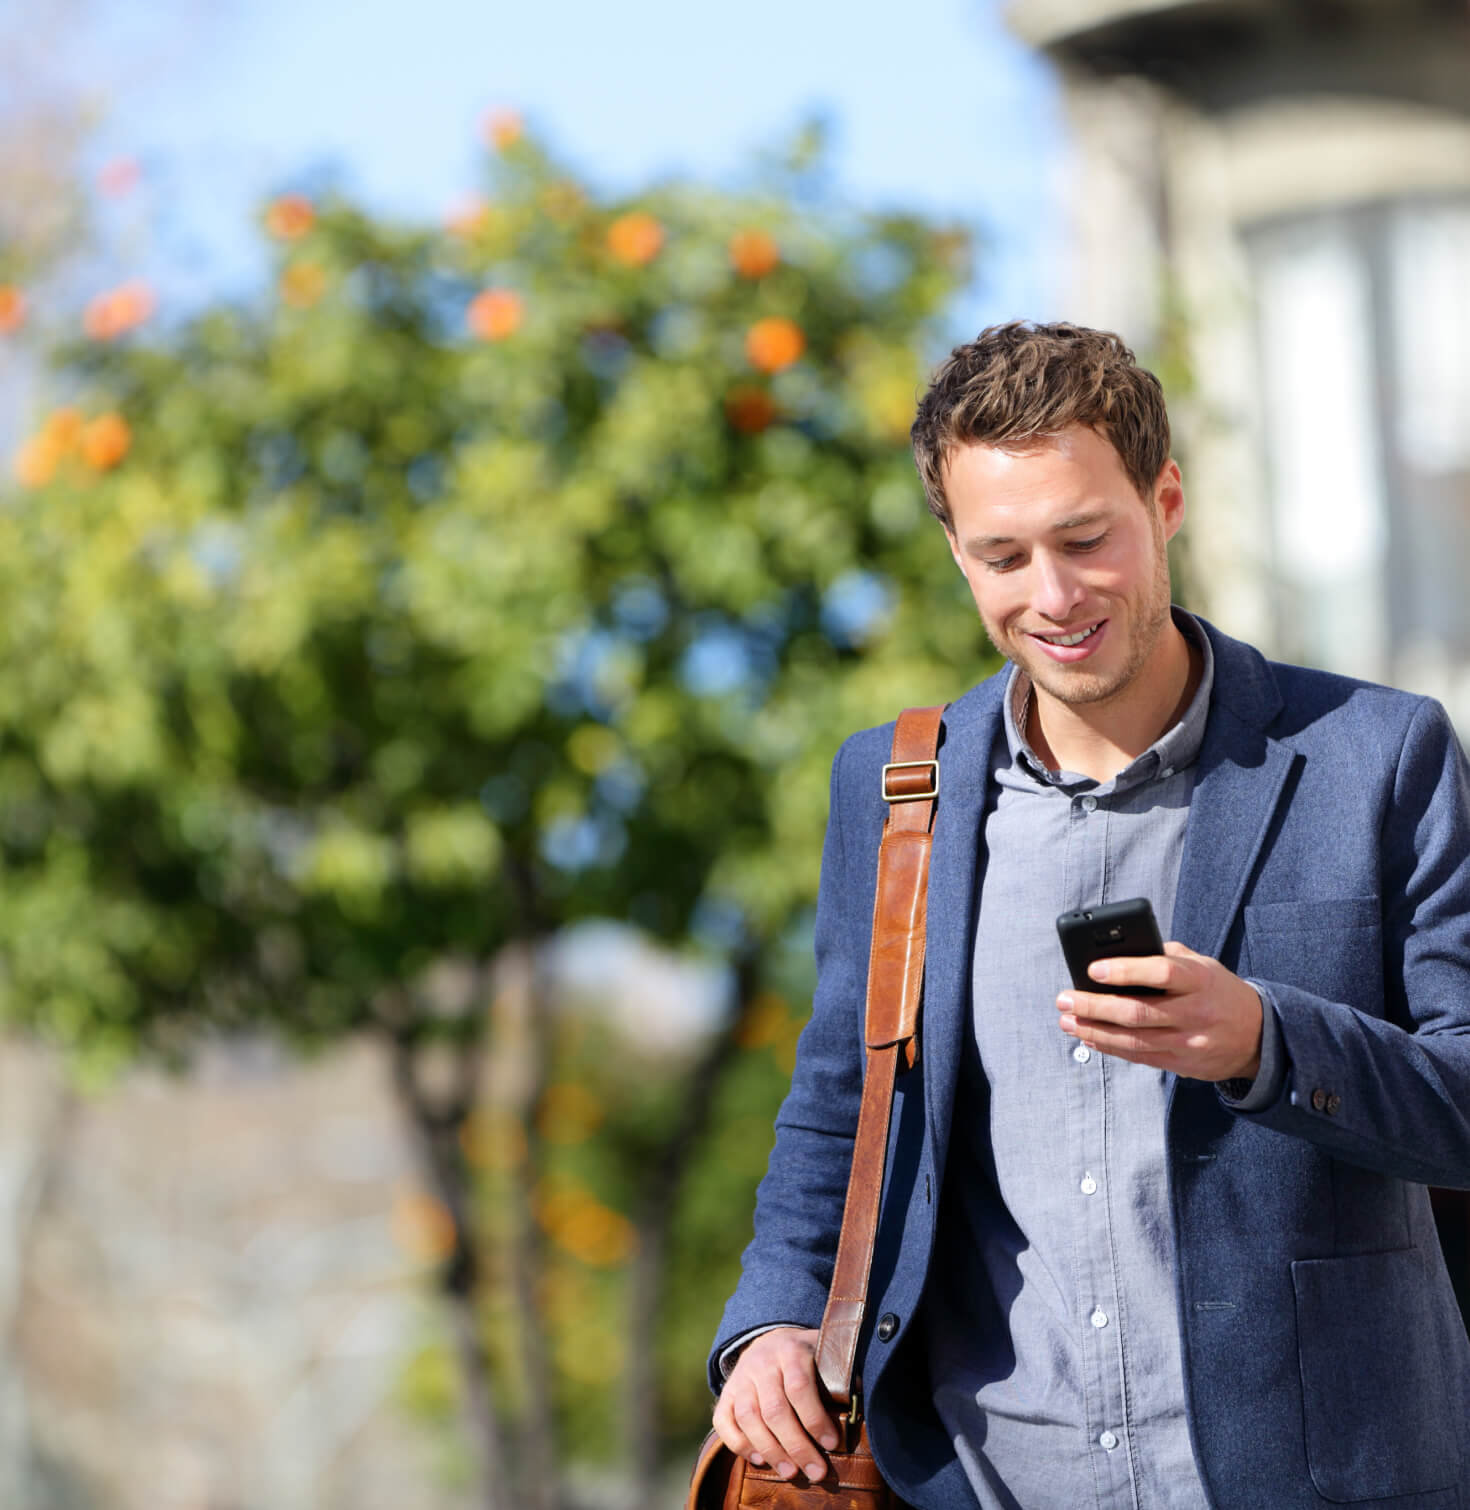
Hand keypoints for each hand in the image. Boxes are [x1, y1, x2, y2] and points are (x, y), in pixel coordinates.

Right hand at [712, 1326, 837, 1482]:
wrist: (770, 1339)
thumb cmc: (806, 1356)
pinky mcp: (726, 1393)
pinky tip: (759, 1460)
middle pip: (775, 1409)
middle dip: (797, 1446)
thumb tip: (864, 1401)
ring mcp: (741, 1378)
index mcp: (791, 1351)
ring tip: (790, 1473)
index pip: (800, 1388)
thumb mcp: (824, 1354)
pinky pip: (724, 1421)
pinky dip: (739, 1444)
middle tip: (815, 1472)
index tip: (831, 1444)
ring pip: (749, 1418)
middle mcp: (762, 1363)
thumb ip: (841, 1375)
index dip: (815, 1419)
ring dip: (771, 1451)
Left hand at [1057, 941, 1262, 1081]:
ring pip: (1132, 1040)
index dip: (1124, 971)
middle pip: (1137, 1012)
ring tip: (1067, 1020)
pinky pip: (1139, 1057)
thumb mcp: (1202, 964)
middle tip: (1064, 999)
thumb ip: (1165, 956)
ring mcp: (1188, 1042)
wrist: (1258, 1036)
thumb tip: (1118, 953)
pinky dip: (1110, 1047)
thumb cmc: (1218, 990)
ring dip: (1093, 1031)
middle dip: (1094, 1006)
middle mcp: (1195, 1013)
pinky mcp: (1182, 1063)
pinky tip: (1089, 1037)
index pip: (1160, 973)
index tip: (1092, 969)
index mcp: (1200, 980)